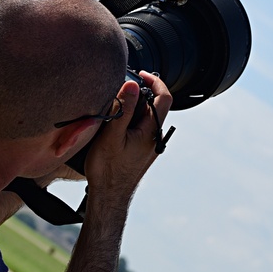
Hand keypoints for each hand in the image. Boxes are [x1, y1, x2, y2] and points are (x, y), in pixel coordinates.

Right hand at [83, 71, 172, 211]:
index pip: (164, 97)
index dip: (155, 81)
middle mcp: (154, 137)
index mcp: (151, 130)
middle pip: (153, 105)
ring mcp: (148, 145)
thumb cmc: (108, 170)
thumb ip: (124, 109)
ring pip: (144, 117)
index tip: (140, 74)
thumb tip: (133, 84)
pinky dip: (128, 120)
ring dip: (131, 108)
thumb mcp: (112, 135)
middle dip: (138, 94)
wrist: (108, 197)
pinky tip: (112, 125)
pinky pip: (138, 127)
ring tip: (112, 109)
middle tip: (119, 90)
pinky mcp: (140, 150)